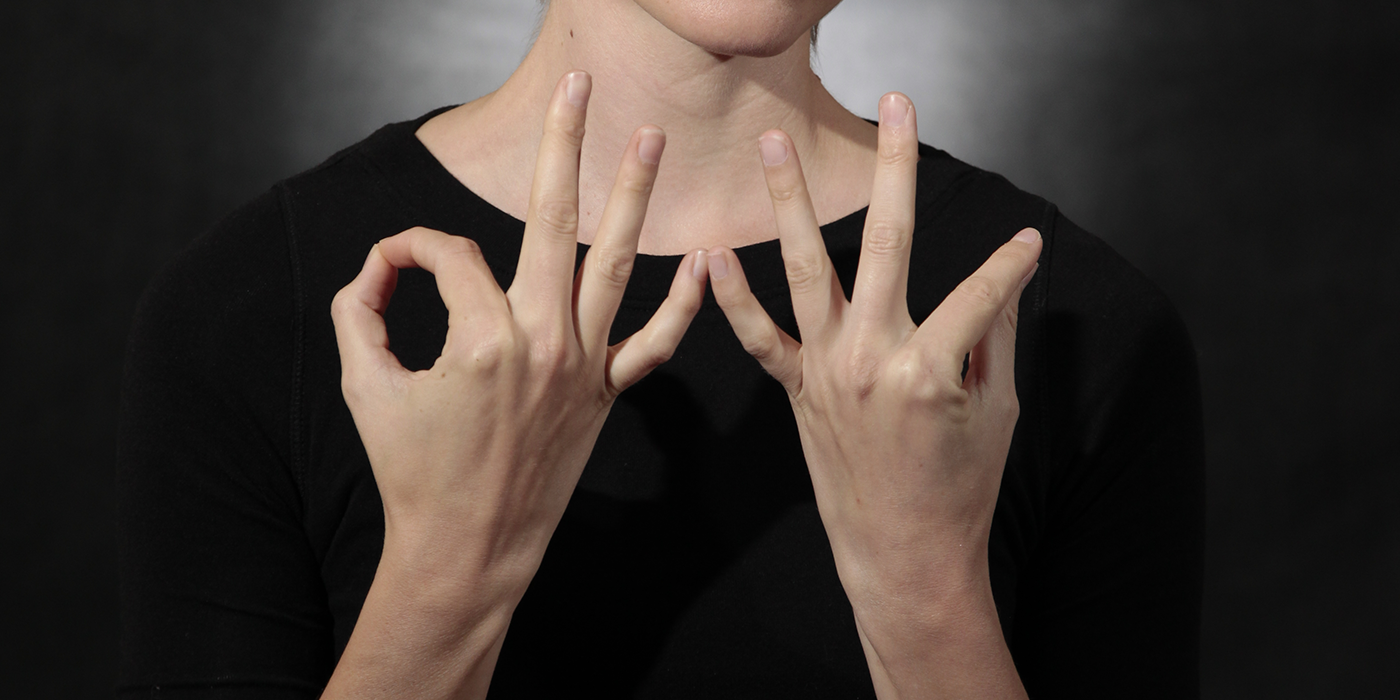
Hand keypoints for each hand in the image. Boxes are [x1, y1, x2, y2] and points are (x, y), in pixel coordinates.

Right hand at [326, 72, 706, 695]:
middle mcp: (541, 341)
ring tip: (649, 140)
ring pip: (614, 265)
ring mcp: (582, 367)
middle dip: (563, 145)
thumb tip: (378, 268)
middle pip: (552, 221)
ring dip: (632, 197)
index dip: (410, 251)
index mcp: (480, 337)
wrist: (467, 549)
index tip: (392, 268)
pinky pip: (654, 346)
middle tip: (580, 86)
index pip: (448, 255)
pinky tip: (703, 261)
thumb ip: (360, 313)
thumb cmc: (412, 474)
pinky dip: (683, 307)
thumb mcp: (365, 386)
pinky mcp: (605, 395)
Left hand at [706, 93, 1038, 697]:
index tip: (1029, 241)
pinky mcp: (798, 390)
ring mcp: (827, 372)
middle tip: (895, 105)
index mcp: (932, 366)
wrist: (903, 556)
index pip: (984, 289)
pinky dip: (733, 299)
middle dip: (895, 167)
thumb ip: (996, 336)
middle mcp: (872, 357)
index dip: (1012, 263)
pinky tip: (711, 254)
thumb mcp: (995, 410)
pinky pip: (759, 338)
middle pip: (888, 243)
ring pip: (807, 270)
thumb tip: (1007, 277)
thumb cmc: (959, 489)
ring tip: (773, 144)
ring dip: (789, 202)